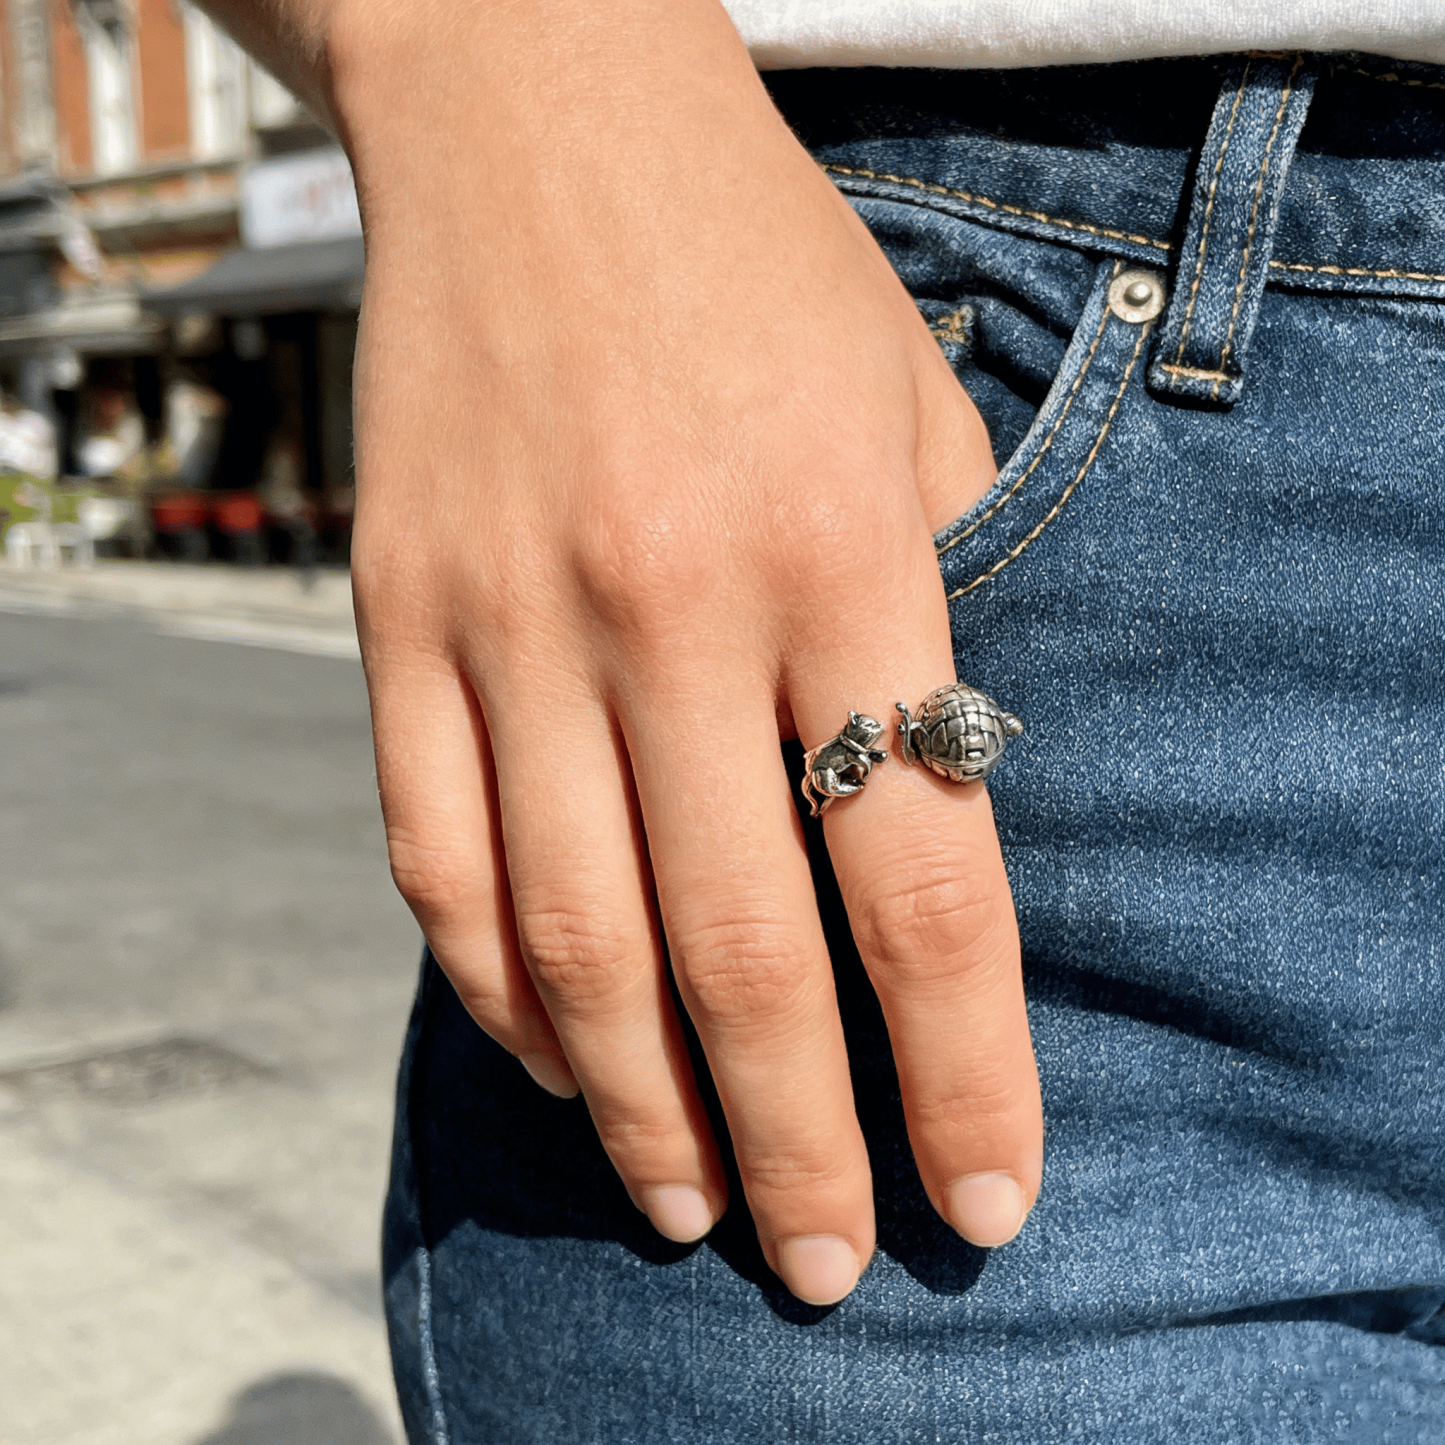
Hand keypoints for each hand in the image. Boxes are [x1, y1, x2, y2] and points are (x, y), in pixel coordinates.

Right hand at [335, 0, 1042, 1304]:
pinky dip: (494, 989)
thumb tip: (927, 798)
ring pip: (567, 940)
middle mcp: (664, 607)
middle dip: (799, 1146)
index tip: (989, 1196)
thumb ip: (933, 606)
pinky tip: (557, 1057)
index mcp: (833, 552)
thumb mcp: (908, 402)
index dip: (966, 1068)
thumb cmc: (753, 258)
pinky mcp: (394, 619)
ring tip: (694, 1211)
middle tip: (835, 1265)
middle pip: (739, 955)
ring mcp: (506, 621)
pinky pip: (433, 858)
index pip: (918, 880)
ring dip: (639, 1106)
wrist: (534, 112)